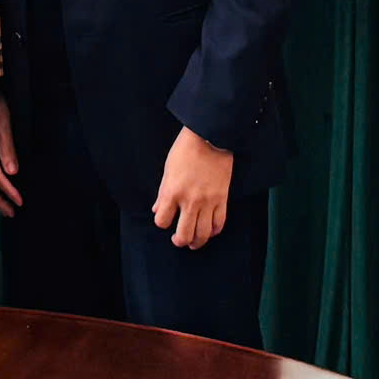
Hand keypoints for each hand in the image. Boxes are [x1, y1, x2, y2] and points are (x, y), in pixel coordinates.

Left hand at [152, 128, 231, 249]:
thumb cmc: (186, 149)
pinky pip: (219, 223)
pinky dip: (214, 231)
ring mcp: (208, 201)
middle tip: (179, 240)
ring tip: (194, 242)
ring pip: (202, 234)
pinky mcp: (222, 199)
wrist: (210, 136)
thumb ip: (163, 192)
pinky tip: (210, 231)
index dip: (162, 222)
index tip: (164, 219)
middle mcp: (190, 200)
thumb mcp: (168, 169)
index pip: (162, 221)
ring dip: (197, 242)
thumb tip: (157, 209)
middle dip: (180, 241)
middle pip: (184, 235)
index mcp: (172, 192)